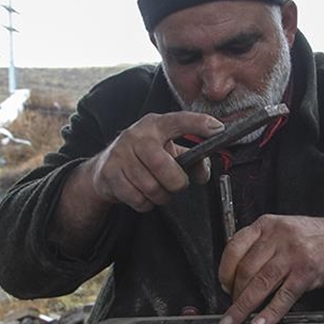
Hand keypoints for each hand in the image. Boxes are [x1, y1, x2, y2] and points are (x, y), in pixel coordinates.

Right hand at [86, 111, 221, 211]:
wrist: (104, 168)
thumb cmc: (143, 157)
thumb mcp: (167, 151)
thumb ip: (191, 159)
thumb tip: (202, 173)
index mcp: (155, 125)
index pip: (179, 121)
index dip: (199, 123)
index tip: (219, 129)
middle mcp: (136, 135)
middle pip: (163, 165)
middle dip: (176, 182)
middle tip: (177, 185)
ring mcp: (120, 154)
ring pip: (150, 187)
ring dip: (160, 195)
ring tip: (158, 189)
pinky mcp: (109, 173)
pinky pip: (137, 198)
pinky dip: (145, 203)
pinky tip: (142, 194)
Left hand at [217, 215, 323, 323]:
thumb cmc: (310, 237)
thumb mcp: (281, 228)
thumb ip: (258, 243)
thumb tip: (231, 267)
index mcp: (267, 224)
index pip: (234, 248)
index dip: (224, 271)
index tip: (223, 286)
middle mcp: (278, 237)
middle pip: (246, 269)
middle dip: (234, 293)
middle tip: (231, 306)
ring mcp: (293, 254)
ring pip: (260, 284)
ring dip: (244, 307)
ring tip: (235, 320)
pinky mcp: (307, 272)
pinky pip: (283, 297)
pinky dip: (269, 314)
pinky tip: (260, 323)